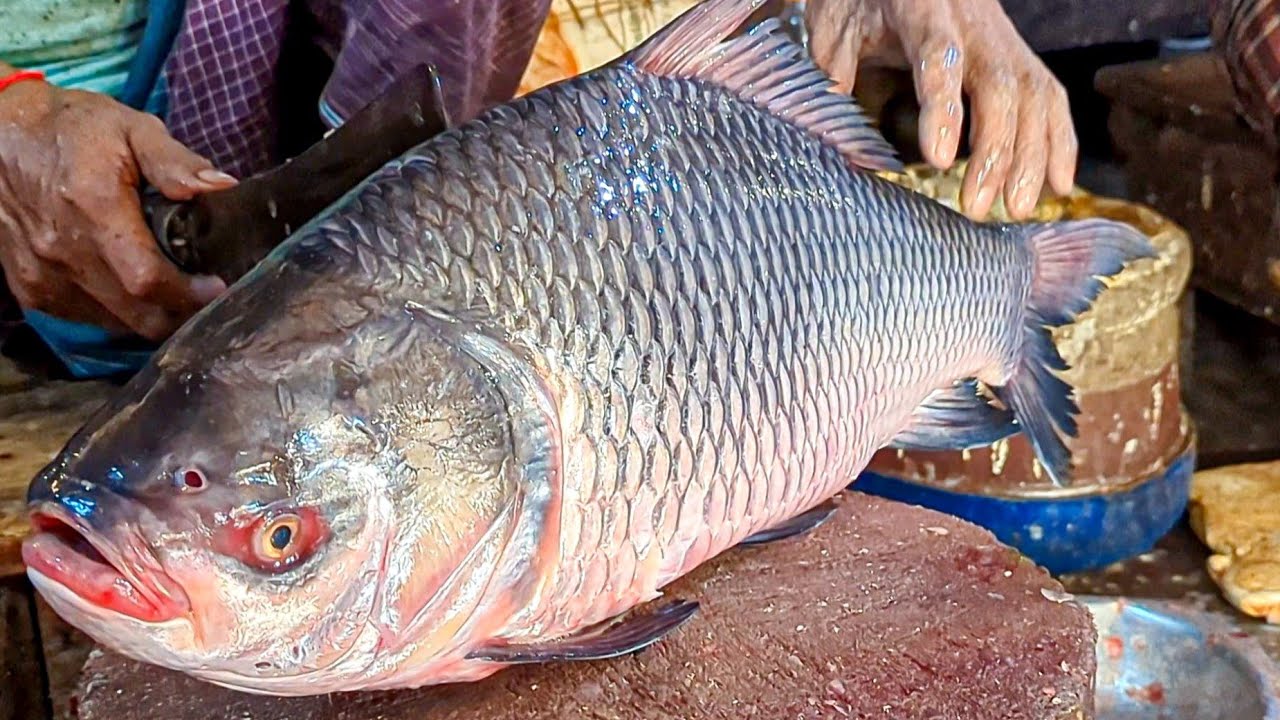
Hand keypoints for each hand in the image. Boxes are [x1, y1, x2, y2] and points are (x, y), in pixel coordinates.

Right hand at [0, 79, 237, 340]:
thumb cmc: (72, 128)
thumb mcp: (131, 128)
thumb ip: (175, 162)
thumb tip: (222, 185)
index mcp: (94, 207)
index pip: (147, 280)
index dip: (189, 294)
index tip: (216, 288)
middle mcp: (63, 249)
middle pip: (136, 314)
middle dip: (179, 313)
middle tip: (201, 295)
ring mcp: (43, 273)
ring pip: (114, 323)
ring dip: (149, 315)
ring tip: (169, 288)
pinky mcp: (30, 288)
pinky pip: (85, 317)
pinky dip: (116, 312)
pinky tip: (129, 286)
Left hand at [805, 0, 1077, 219]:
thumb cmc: (863, 0)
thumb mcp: (836, 24)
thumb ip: (835, 70)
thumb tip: (834, 128)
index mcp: (922, 8)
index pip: (938, 57)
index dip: (942, 107)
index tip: (938, 158)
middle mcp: (974, 23)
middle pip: (999, 85)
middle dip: (994, 151)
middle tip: (977, 207)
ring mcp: (1002, 39)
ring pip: (1031, 94)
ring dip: (1030, 157)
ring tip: (1015, 209)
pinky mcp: (1020, 55)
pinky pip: (1049, 97)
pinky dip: (1058, 141)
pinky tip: (1058, 184)